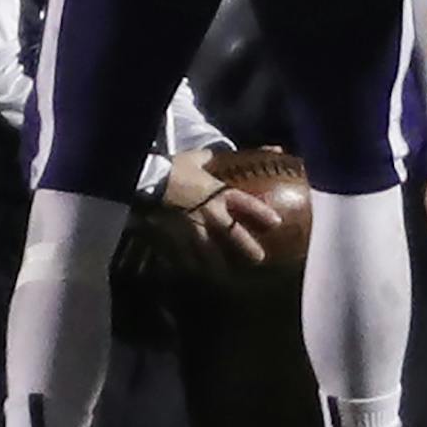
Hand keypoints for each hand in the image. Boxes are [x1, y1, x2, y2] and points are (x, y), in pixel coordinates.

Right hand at [162, 146, 283, 266]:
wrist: (149, 182)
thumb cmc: (174, 168)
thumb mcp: (196, 158)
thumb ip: (212, 157)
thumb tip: (221, 151)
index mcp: (219, 194)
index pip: (247, 204)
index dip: (263, 214)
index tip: (276, 223)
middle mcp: (211, 215)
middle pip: (234, 236)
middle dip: (248, 248)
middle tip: (259, 259)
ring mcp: (194, 230)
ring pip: (211, 253)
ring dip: (219, 264)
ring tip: (225, 274)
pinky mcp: (177, 239)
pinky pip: (186, 257)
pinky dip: (190, 265)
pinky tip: (193, 272)